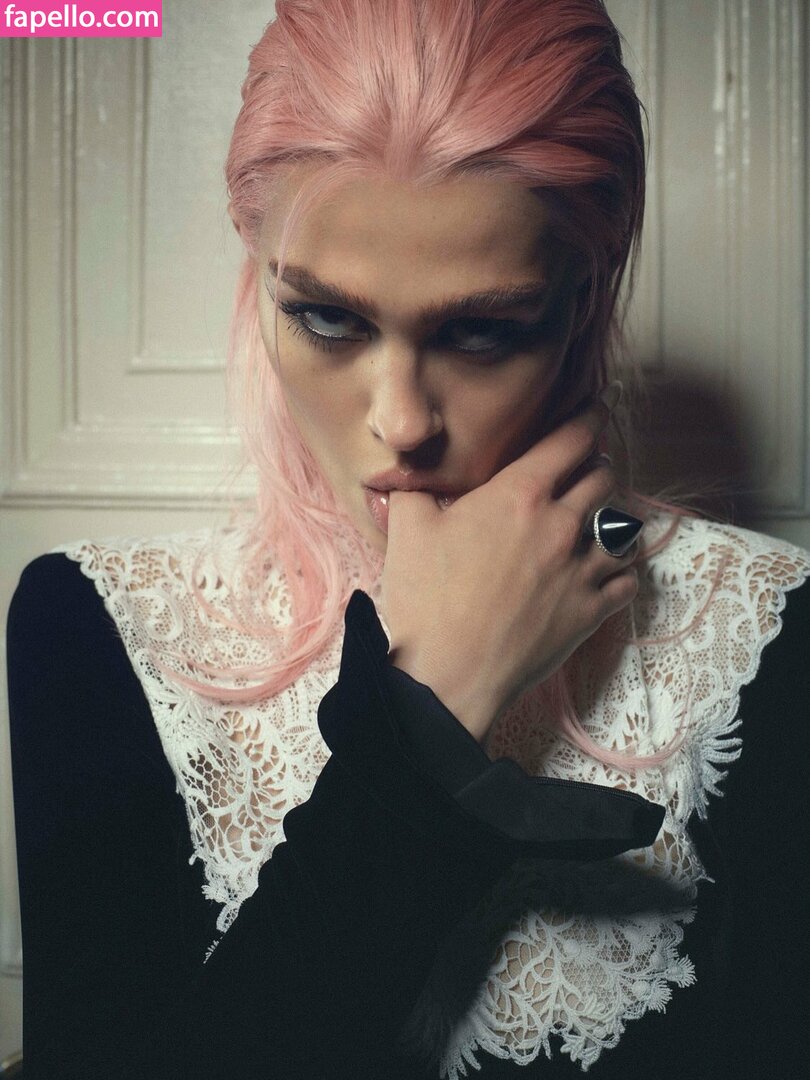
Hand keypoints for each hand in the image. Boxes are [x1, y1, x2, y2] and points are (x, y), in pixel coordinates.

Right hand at [381, 392, 638, 742]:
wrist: (447, 675)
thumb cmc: (425, 601)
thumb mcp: (407, 530)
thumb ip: (414, 489)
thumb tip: (405, 468)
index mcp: (518, 496)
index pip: (569, 441)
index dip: (586, 419)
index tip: (592, 412)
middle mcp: (560, 525)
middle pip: (601, 478)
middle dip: (596, 467)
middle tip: (586, 468)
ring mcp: (581, 570)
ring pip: (620, 528)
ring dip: (610, 520)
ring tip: (598, 522)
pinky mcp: (590, 612)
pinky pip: (626, 581)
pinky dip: (621, 572)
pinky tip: (608, 573)